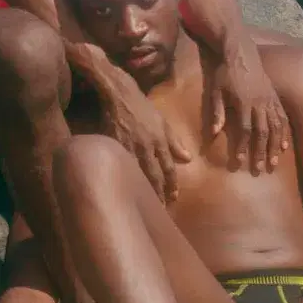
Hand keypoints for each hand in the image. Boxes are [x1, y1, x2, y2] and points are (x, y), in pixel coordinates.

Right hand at [99, 70, 189, 200]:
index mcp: (159, 140)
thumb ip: (174, 142)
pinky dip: (126, 178)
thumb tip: (188, 159)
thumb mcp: (162, 122)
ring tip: (146, 205)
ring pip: (138, 174)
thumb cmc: (142, 108)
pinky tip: (126, 188)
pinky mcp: (113, 146)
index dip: (172, 184)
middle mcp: (146, 146)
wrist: (119, 94)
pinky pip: (121, 166)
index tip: (175, 197)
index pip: (168, 167)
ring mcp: (129, 147)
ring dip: (144, 190)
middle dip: (159, 193)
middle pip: (154, 175)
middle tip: (162, 209)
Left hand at [206, 41, 288, 175]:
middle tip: (260, 169)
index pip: (244, 130)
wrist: (240, 51)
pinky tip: (284, 145)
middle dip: (261, 152)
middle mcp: (259, 103)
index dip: (243, 148)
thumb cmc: (225, 72)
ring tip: (274, 162)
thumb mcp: (216, 90)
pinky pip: (282, 117)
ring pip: (275, 127)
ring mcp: (269, 100)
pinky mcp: (275, 97)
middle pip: (262, 132)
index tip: (240, 163)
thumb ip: (217, 111)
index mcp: (243, 102)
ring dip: (275, 146)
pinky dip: (284, 132)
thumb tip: (214, 133)